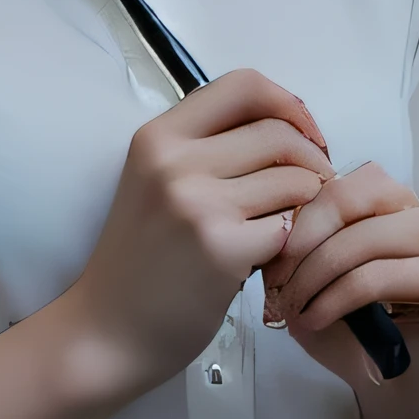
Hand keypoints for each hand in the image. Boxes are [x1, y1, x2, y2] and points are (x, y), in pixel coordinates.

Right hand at [55, 69, 329, 395]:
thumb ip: (208, 149)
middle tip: (312, 188)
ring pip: (294, 180)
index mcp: (158, 136)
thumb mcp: (155, 183)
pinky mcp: (223, 249)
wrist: (106, 332)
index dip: (289, 103)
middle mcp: (175, 161)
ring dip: (305, 203)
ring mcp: (198, 205)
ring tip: (286, 224)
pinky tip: (271, 257)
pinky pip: (289, 227)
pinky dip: (291, 241)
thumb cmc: (141, 259)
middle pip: (279, 134)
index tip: (306, 133)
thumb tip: (292, 123)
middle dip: (312, 160)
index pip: (243, 85)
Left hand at [267, 164, 418, 409]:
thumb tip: (271, 233)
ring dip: (318, 273)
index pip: (337, 182)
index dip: (298, 215)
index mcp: (383, 204)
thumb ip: (296, 253)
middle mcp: (415, 213)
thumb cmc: (350, 335)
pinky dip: (337, 298)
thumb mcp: (309, 285)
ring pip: (366, 237)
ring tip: (295, 308)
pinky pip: (381, 276)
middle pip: (352, 197)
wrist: (394, 389)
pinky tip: (315, 319)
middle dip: (305, 240)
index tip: (269, 259)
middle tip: (279, 283)